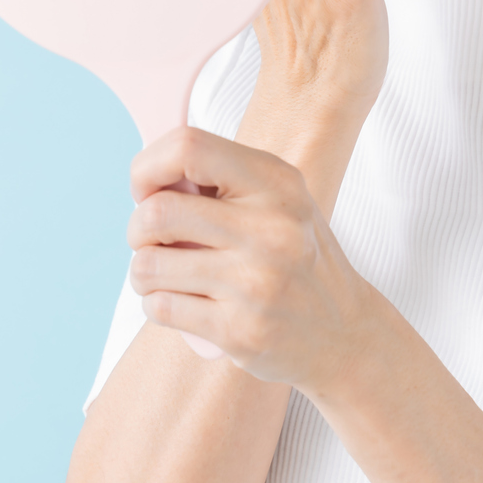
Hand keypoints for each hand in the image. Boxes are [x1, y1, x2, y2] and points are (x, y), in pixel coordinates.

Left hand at [127, 125, 387, 388]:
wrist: (345, 334)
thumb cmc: (295, 259)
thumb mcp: (279, 202)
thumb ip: (222, 181)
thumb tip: (146, 182)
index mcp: (277, 184)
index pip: (187, 147)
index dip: (148, 168)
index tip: (150, 193)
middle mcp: (271, 229)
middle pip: (156, 213)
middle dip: (138, 230)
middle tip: (152, 243)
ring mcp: (256, 283)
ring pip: (148, 266)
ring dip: (143, 273)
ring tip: (165, 277)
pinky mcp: (240, 331)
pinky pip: (160, 308)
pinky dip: (156, 305)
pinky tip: (180, 304)